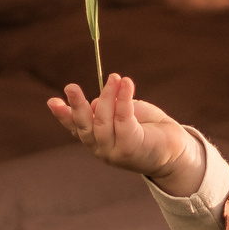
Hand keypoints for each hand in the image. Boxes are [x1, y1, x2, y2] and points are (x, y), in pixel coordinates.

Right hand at [46, 75, 203, 194]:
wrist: (176, 152)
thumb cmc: (149, 130)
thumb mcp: (126, 115)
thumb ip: (110, 108)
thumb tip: (97, 102)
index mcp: (97, 141)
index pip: (77, 128)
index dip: (64, 115)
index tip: (52, 102)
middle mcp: (102, 149)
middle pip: (85, 126)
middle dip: (77, 106)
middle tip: (71, 87)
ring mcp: (115, 152)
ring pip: (103, 121)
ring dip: (108, 96)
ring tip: (114, 77)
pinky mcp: (131, 148)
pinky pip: (124, 119)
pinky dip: (123, 99)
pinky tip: (126, 83)